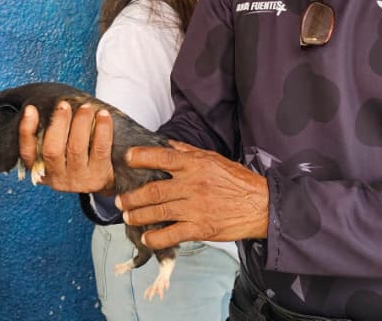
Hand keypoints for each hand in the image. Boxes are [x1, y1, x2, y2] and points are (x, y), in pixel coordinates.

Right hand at [18, 101, 115, 194]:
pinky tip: (104, 116)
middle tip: (64, 104)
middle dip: (58, 123)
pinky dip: (103, 130)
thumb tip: (47, 106)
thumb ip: (53, 134)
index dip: (26, 131)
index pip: (28, 152)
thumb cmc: (80, 159)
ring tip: (86, 107)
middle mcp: (58, 177)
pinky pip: (100, 149)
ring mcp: (79, 178)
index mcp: (42, 170)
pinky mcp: (99, 176)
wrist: (105, 184)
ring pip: (76, 148)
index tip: (30, 109)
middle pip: (52, 150)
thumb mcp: (61, 153)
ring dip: (81, 122)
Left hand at [117, 141, 268, 248]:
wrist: (261, 206)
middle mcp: (193, 185)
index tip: (127, 158)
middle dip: (132, 196)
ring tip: (127, 217)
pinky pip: (172, 233)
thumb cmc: (238, 181)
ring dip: (138, 215)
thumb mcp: (214, 159)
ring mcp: (196, 208)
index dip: (142, 157)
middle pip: (154, 190)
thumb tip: (167, 144)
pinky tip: (146, 237)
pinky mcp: (201, 228)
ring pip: (158, 212)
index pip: (163, 157)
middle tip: (119, 200)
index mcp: (196, 165)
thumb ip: (189, 152)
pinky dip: (156, 237)